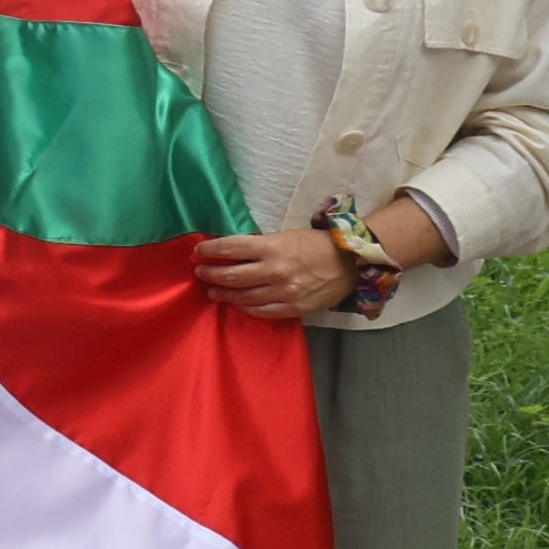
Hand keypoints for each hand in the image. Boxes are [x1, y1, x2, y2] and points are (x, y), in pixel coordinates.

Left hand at [193, 227, 354, 322]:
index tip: (198, 252)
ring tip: (212, 291)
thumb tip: (230, 252)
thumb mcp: (284, 237)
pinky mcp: (294, 308)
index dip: (209, 251)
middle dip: (210, 274)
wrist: (351, 262)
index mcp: (270, 247)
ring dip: (223, 294)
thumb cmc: (315, 245)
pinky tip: (237, 304)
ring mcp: (284, 292)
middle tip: (200, 272)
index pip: (229, 248)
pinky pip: (262, 311)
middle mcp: (274, 270)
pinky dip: (245, 307)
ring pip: (243, 296)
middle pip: (230, 276)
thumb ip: (258, 246)